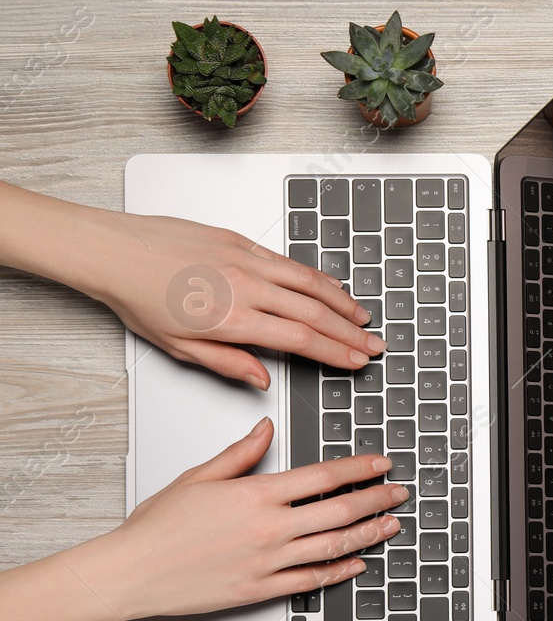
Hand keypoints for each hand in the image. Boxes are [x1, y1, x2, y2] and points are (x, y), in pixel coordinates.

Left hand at [0, 181, 383, 389]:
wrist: (111, 251)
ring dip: (342, 302)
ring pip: (309, 283)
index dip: (335, 352)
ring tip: (362, 317)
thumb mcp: (179, 347)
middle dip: (350, 331)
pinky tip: (329, 286)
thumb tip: (261, 379)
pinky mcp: (239, 241)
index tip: (356, 361)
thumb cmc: (136, 296)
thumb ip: (227, 364)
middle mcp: (245, 286)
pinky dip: (316, 276)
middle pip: (315, 312)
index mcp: (232, 319)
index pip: (300, 339)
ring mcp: (245, 260)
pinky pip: (289, 261)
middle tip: (374, 344)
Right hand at [66, 417, 405, 619]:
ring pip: (333, 546)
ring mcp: (268, 562)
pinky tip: (357, 564)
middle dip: (376, 500)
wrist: (132, 571)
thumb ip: (241, 454)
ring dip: (368, 534)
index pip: (323, 477)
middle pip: (339, 511)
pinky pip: (311, 580)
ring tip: (390, 525)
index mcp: (256, 495)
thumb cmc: (157, 527)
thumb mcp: (199, 477)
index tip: (381, 464)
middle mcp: (268, 529)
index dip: (360, 469)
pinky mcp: (261, 590)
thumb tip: (266, 430)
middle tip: (398, 493)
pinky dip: (339, 571)